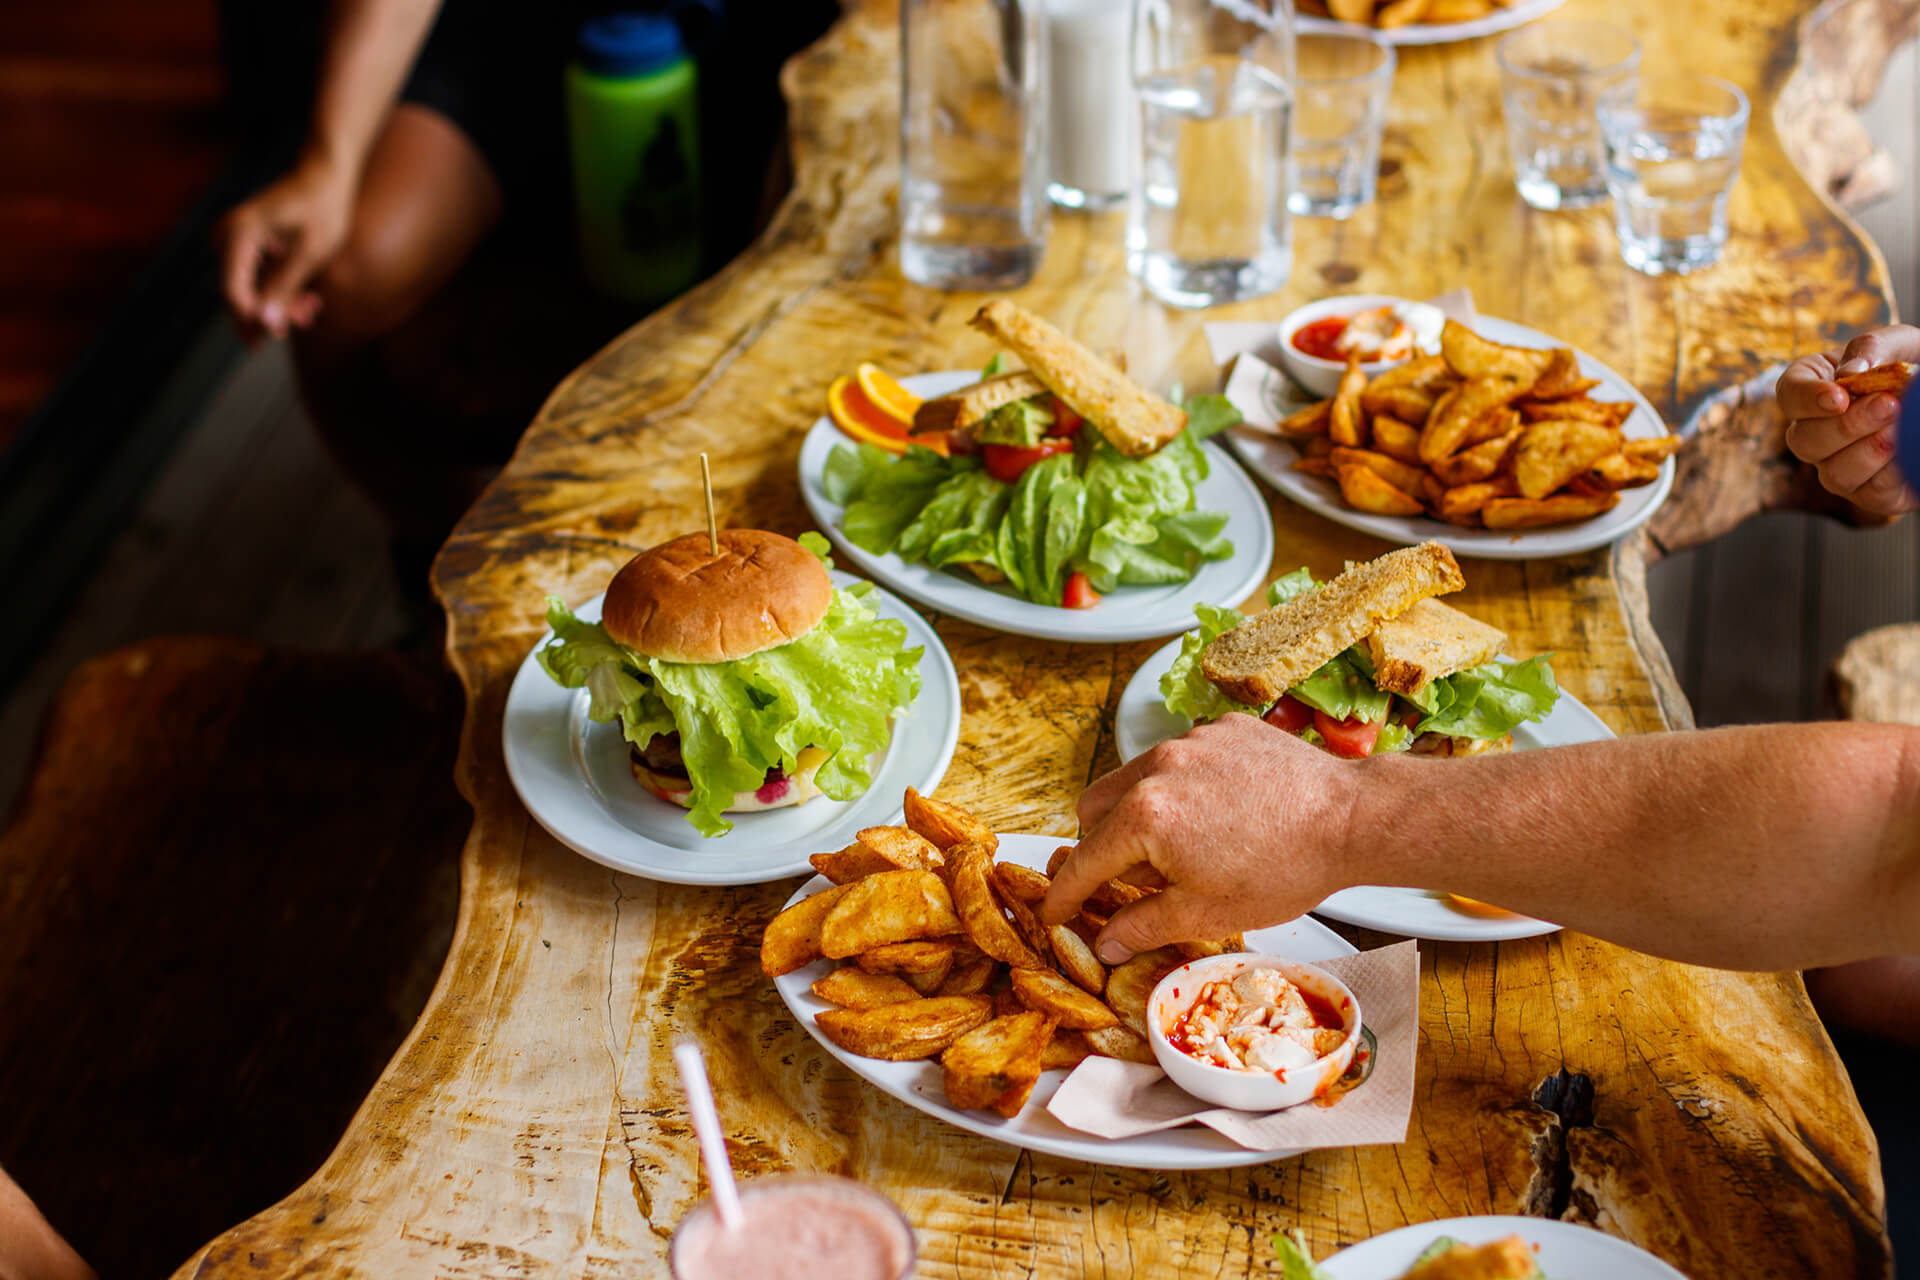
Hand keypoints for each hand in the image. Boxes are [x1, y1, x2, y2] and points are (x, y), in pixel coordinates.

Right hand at [214, 155, 354, 341]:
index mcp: (239, 235)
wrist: (326, 175)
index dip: (253, 320)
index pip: (233, 292)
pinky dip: (280, 291)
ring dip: (279, 305)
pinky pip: (257, 278)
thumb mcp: (310, 253)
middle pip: (239, 294)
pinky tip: (307, 297)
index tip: (278, 336)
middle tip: (305, 319)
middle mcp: (230, 237)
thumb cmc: (323, 207)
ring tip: (312, 307)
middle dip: (270, 313)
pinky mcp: (248, 246)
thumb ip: (284, 289)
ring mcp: (237, 241)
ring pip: (250, 290)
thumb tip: (265, 325)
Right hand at [1039, 715, 1361, 962]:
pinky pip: (1181, 757)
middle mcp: (1158, 766)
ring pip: (1137, 777)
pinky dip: (1184, 786)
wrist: (1352, 818)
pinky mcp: (1223, 728)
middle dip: (1099, 845)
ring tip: (1180, 846)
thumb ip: (1142, 926)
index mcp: (1145, 815)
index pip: (1084, 859)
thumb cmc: (1284, 867)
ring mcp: (1191, 740)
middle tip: (1125, 878)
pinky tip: (1220, 814)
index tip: (1054, 911)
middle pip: (1096, 807)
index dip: (1065, 893)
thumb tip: (1105, 942)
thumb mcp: (1206, 913)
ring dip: (1141, 812)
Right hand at [1777, 324, 1919, 515]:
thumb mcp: (1898, 344)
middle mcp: (1815, 433)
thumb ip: (1872, 347)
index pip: (1789, 395)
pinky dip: (1890, 475)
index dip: (1807, 399)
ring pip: (1833, 475)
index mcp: (1813, 390)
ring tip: (1899, 430)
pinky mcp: (1868, 494)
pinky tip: (1906, 450)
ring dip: (1867, 453)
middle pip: (1803, 441)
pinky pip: (1869, 494)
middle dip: (1845, 427)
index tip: (1840, 396)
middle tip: (1888, 405)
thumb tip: (1851, 371)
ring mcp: (1838, 467)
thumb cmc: (1911, 365)